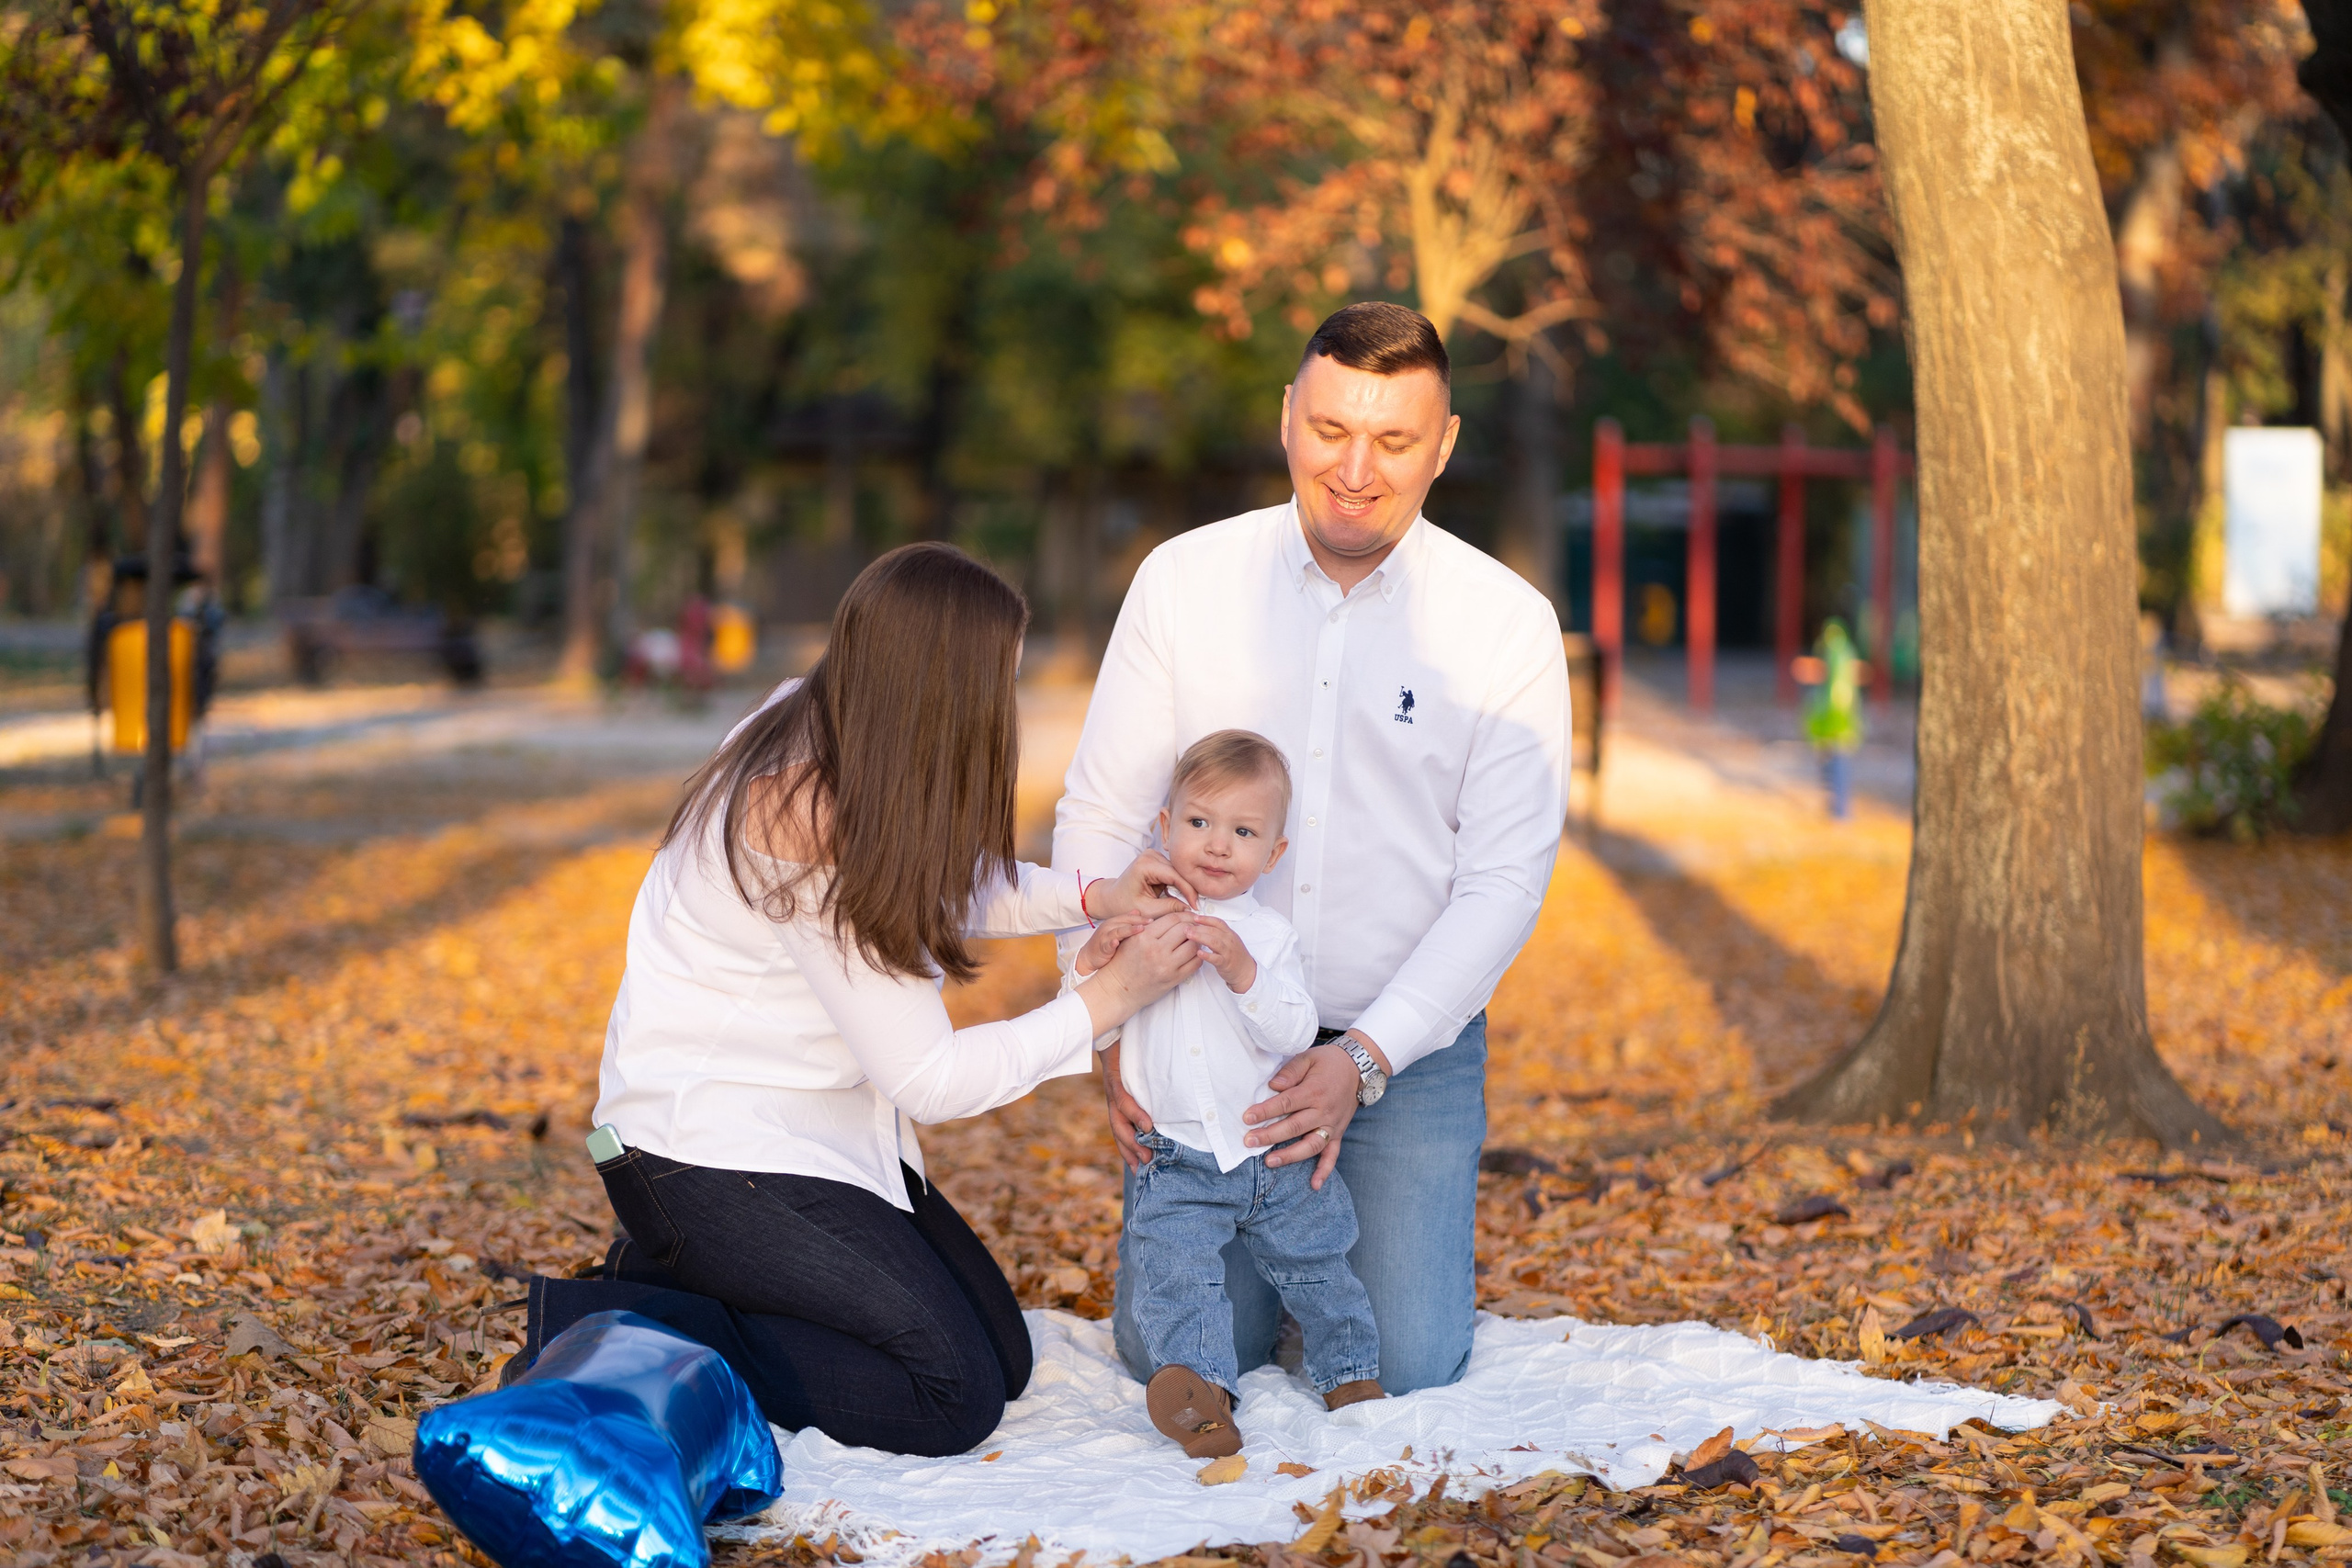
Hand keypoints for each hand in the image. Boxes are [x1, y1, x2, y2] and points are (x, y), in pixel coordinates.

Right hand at [1072, 913, 1146, 977]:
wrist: (1089, 957)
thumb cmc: (1107, 945)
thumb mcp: (1119, 932)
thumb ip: (1129, 924)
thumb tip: (1140, 913)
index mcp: (1115, 922)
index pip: (1130, 916)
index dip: (1142, 917)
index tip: (1155, 919)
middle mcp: (1109, 926)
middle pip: (1125, 921)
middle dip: (1139, 921)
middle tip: (1152, 922)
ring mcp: (1104, 936)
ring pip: (1117, 930)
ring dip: (1129, 930)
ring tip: (1141, 929)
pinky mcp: (1101, 947)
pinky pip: (1107, 944)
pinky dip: (1112, 943)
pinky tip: (1118, 943)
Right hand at [1076, 910, 1202, 1036]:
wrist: (1118, 989)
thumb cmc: (1122, 963)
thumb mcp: (1129, 939)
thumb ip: (1146, 926)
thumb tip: (1168, 916)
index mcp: (1144, 936)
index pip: (1172, 919)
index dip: (1184, 915)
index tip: (1188, 916)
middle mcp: (1156, 950)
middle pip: (1185, 929)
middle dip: (1193, 926)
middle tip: (1195, 927)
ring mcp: (1166, 966)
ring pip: (1193, 946)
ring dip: (1197, 941)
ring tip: (1194, 940)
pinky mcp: (1173, 979)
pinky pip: (1195, 964)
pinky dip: (1198, 956)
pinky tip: (1193, 954)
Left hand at [1086, 851, 1196, 922]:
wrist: (1111, 898)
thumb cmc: (1123, 904)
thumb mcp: (1147, 910)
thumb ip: (1169, 908)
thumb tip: (1190, 908)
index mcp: (1145, 865)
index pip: (1175, 876)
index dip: (1189, 891)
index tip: (1196, 906)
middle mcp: (1150, 855)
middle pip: (1178, 872)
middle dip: (1188, 889)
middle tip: (1196, 906)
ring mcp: (1154, 856)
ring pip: (1178, 872)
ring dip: (1184, 887)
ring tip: (1188, 903)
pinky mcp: (1157, 861)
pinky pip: (1173, 873)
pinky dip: (1178, 885)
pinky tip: (1180, 897)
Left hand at [1098, 1039, 1153, 1169]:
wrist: (1112, 1026)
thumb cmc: (1130, 1051)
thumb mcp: (1141, 1075)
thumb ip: (1151, 1091)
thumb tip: (1171, 1106)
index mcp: (1119, 1100)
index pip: (1121, 1131)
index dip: (1127, 1150)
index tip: (1138, 1170)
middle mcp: (1113, 1099)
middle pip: (1119, 1131)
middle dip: (1130, 1151)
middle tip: (1145, 1167)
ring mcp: (1112, 1089)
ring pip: (1119, 1121)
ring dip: (1133, 1139)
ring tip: (1147, 1154)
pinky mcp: (1114, 1077)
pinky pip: (1124, 1099)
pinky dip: (1135, 1114)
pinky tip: (1147, 1125)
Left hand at [1188, 915, 1256, 993]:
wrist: (1246, 971)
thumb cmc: (1234, 955)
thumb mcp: (1229, 940)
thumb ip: (1218, 933)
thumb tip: (1201, 926)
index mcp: (1229, 934)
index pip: (1218, 922)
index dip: (1206, 919)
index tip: (1194, 917)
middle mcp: (1229, 941)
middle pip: (1213, 931)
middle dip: (1199, 928)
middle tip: (1185, 927)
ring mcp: (1228, 952)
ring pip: (1214, 942)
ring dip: (1201, 937)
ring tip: (1189, 936)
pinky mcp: (1225, 963)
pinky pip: (1216, 958)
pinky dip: (1207, 955)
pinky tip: (1198, 953)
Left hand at [1244, 1042, 1363, 1189]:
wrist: (1360, 1067)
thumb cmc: (1329, 1061)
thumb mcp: (1309, 1057)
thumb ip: (1291, 1071)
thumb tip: (1274, 1085)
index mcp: (1314, 1091)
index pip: (1286, 1103)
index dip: (1265, 1111)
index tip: (1247, 1118)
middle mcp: (1324, 1111)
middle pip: (1294, 1127)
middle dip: (1270, 1136)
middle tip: (1249, 1141)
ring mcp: (1333, 1124)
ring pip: (1311, 1144)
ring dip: (1291, 1156)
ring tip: (1270, 1162)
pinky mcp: (1339, 1133)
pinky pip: (1333, 1154)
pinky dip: (1325, 1170)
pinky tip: (1314, 1185)